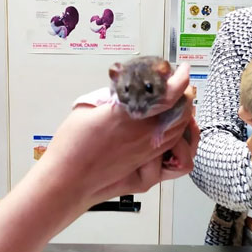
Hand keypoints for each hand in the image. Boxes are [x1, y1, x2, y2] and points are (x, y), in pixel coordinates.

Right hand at [46, 64, 195, 204]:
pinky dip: (180, 140)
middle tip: (180, 85)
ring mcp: (148, 154)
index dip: (179, 79)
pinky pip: (175, 153)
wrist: (67, 181)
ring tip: (179, 106)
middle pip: (181, 111)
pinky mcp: (147, 170)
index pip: (168, 93)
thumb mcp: (88, 108)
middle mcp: (144, 135)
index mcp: (130, 115)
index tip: (181, 70)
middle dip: (184, 95)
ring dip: (184, 116)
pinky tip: (173, 135)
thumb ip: (113, 98)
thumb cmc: (71, 148)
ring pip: (181, 131)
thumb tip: (125, 90)